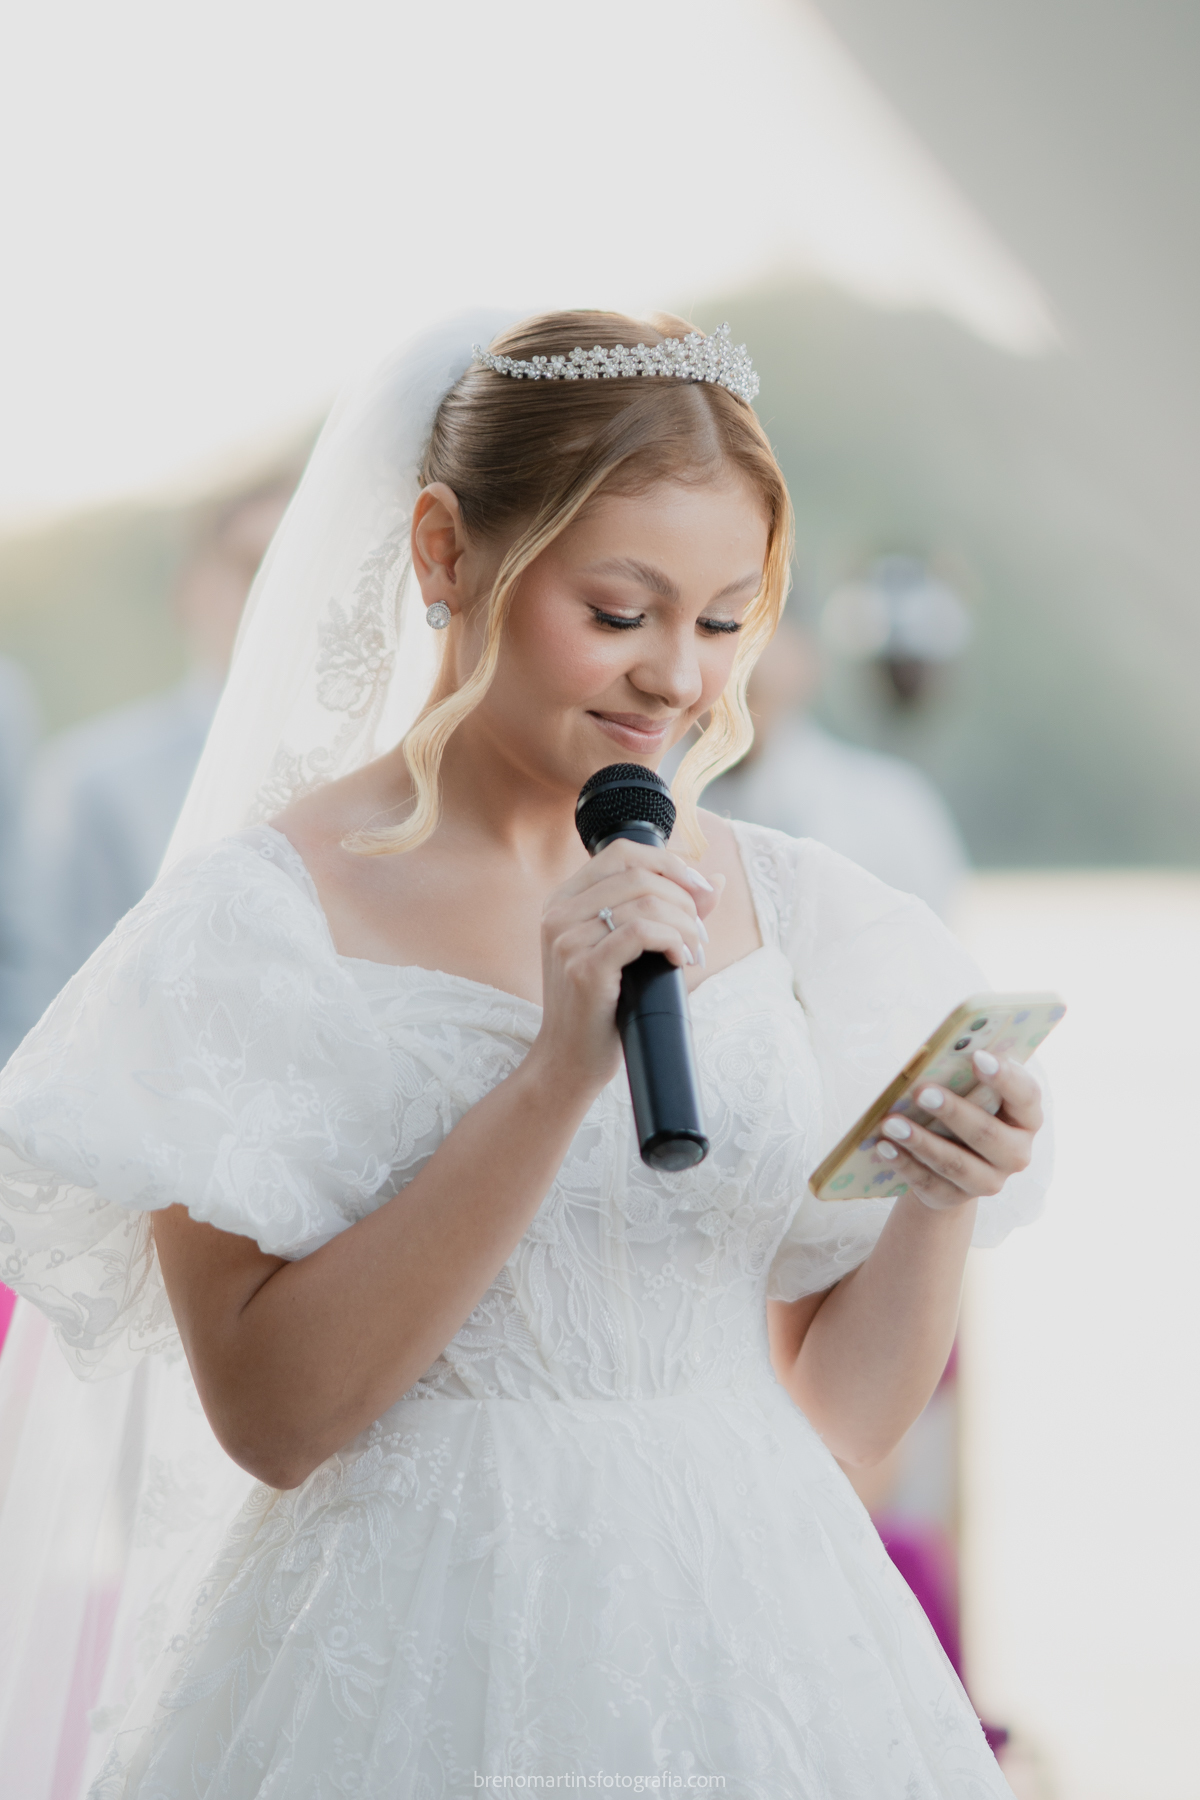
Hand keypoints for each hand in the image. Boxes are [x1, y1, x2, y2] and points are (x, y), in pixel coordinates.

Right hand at [528, 839, 719, 1099]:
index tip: (701, 891)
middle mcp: (558, 913)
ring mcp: (567, 939)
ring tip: (695, 949)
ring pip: (646, 902)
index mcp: (564, 900)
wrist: (570, 1060)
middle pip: (639, 874)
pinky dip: (673, 940)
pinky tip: (681, 958)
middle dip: (684, 898)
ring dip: (685, 923)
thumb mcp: (632, 952)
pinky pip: (641, 932)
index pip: (621, 852)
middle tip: (700, 932)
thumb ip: (669, 912)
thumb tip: (717, 882)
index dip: (669, 862)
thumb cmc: (604, 1006)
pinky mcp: (583, 967)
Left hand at [876, 1051, 1042, 1211]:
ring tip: (891, 1122)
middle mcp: (1016, 1153)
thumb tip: (935, 1057)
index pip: (1026, 1095)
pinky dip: (904, 1163)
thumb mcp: (973, 1092)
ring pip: (955, 1163)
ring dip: (921, 1141)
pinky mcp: (955, 1197)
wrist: (952, 1164)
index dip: (1004, 1077)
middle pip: (987, 1134)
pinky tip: (884, 1147)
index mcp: (1026, 1118)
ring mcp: (988, 1181)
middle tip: (921, 1092)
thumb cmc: (967, 1110)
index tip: (977, 1056)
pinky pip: (928, 1182)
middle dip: (952, 1112)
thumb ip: (967, 1076)